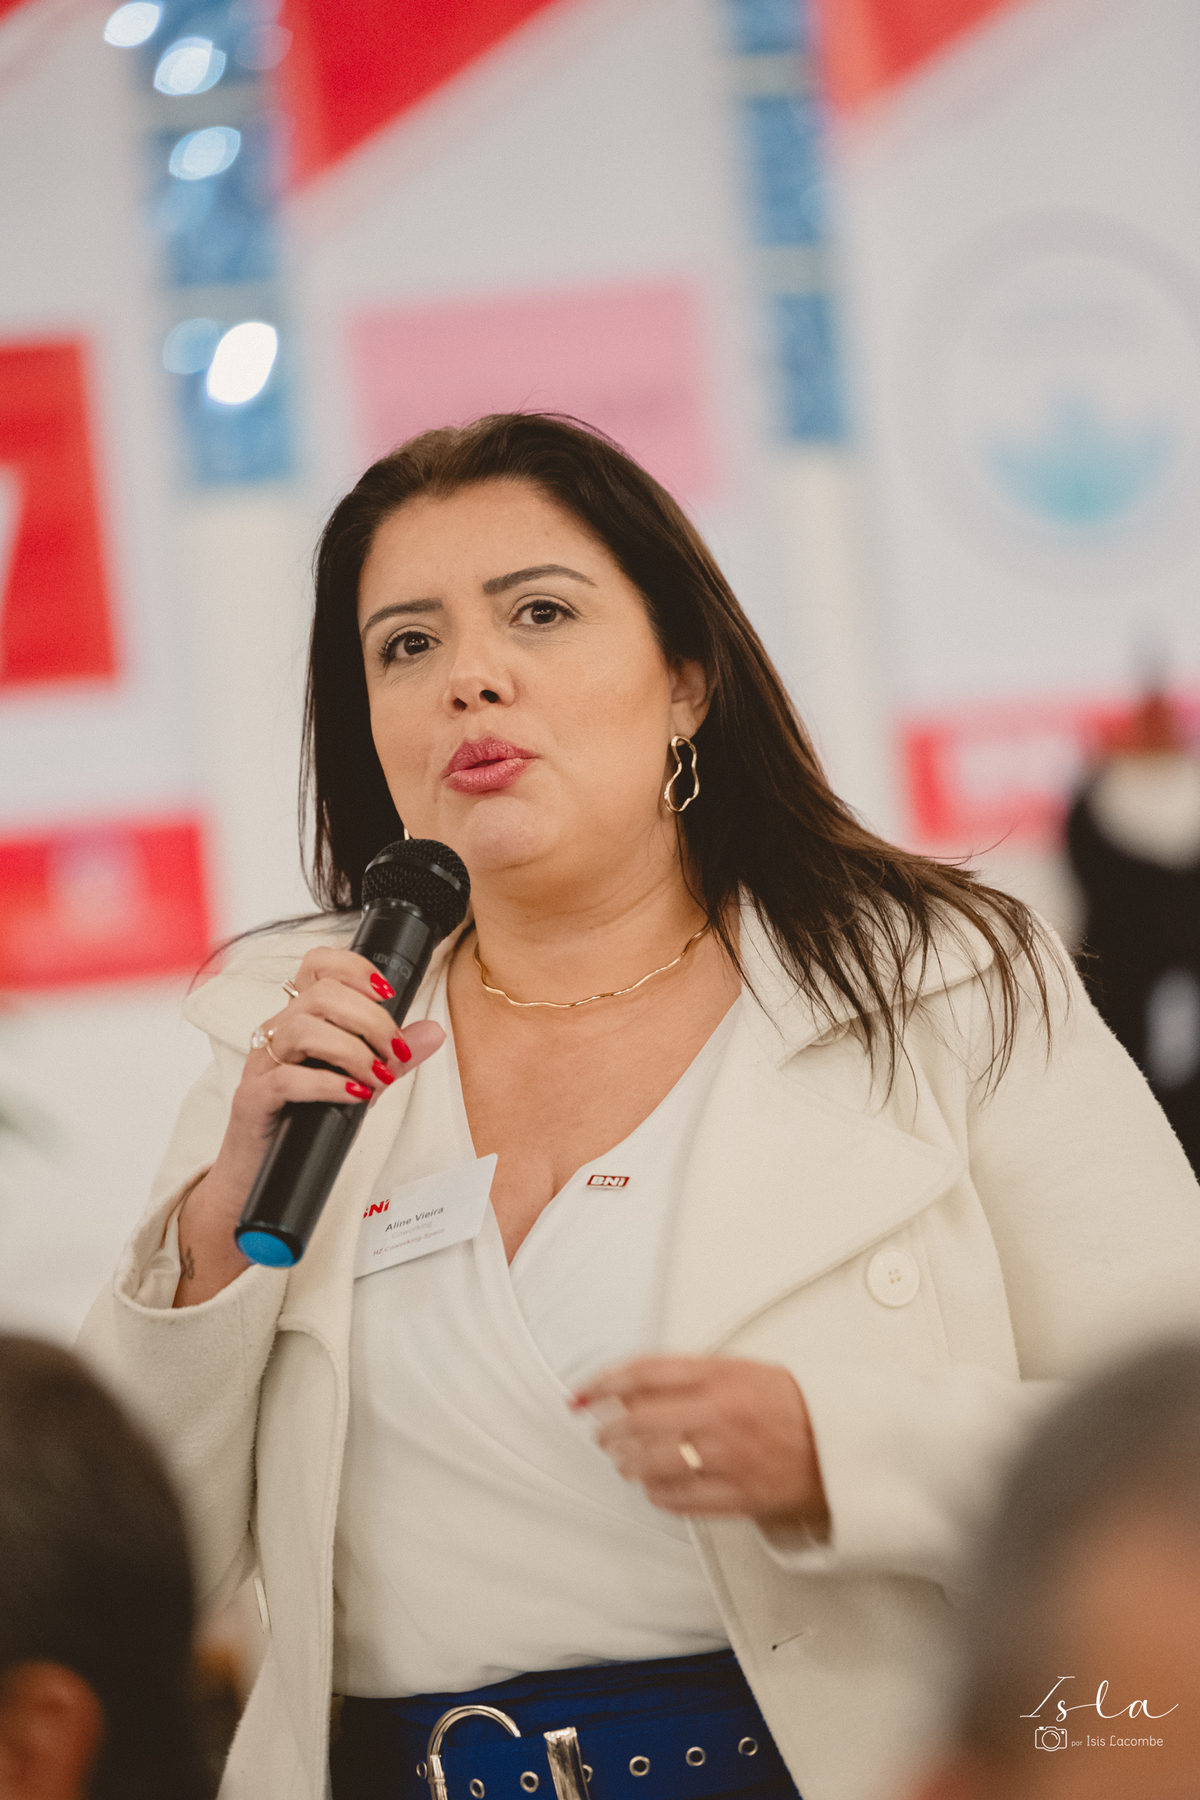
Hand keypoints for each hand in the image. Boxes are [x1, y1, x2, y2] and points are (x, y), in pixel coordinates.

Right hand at [175, 946, 444, 1305]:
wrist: (257, 1176)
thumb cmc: (304, 1122)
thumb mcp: (357, 1081)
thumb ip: (392, 1055)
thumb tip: (433, 1031)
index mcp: (299, 1018)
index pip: (316, 965)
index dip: (353, 967)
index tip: (388, 994)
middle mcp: (277, 1032)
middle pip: (320, 995)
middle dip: (369, 1019)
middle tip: (394, 1053)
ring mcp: (262, 1065)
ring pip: (303, 1029)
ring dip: (352, 1051)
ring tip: (378, 1079)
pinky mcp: (253, 1099)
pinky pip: (288, 1079)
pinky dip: (328, 1084)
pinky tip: (355, 1095)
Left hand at [575, 1355, 829, 1534]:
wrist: (844, 1444)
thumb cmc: (793, 1404)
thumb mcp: (742, 1369)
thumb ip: (689, 1375)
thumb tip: (630, 1386)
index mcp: (723, 1375)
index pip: (644, 1374)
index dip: (603, 1383)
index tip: (583, 1393)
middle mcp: (722, 1415)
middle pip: (639, 1421)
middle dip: (608, 1430)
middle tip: (599, 1432)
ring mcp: (729, 1458)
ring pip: (652, 1463)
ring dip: (627, 1463)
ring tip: (622, 1460)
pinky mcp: (739, 1496)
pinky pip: (679, 1499)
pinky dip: (656, 1493)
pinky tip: (652, 1486)